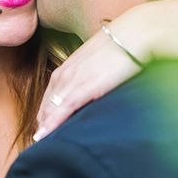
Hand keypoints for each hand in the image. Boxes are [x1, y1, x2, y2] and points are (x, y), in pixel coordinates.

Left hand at [34, 20, 149, 140]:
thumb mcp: (103, 56)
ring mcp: (75, 79)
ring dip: (44, 126)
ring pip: (51, 107)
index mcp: (70, 64)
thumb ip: (95, 69)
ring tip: (41, 143)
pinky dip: (53, 123)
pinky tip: (46, 135)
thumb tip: (100, 79)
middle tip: (41, 140)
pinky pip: (64, 108)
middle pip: (47, 103)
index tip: (46, 126)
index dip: (47, 111)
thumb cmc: (125, 44)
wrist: (137, 34)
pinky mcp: (86, 87)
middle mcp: (67, 72)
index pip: (51, 93)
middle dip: (42, 121)